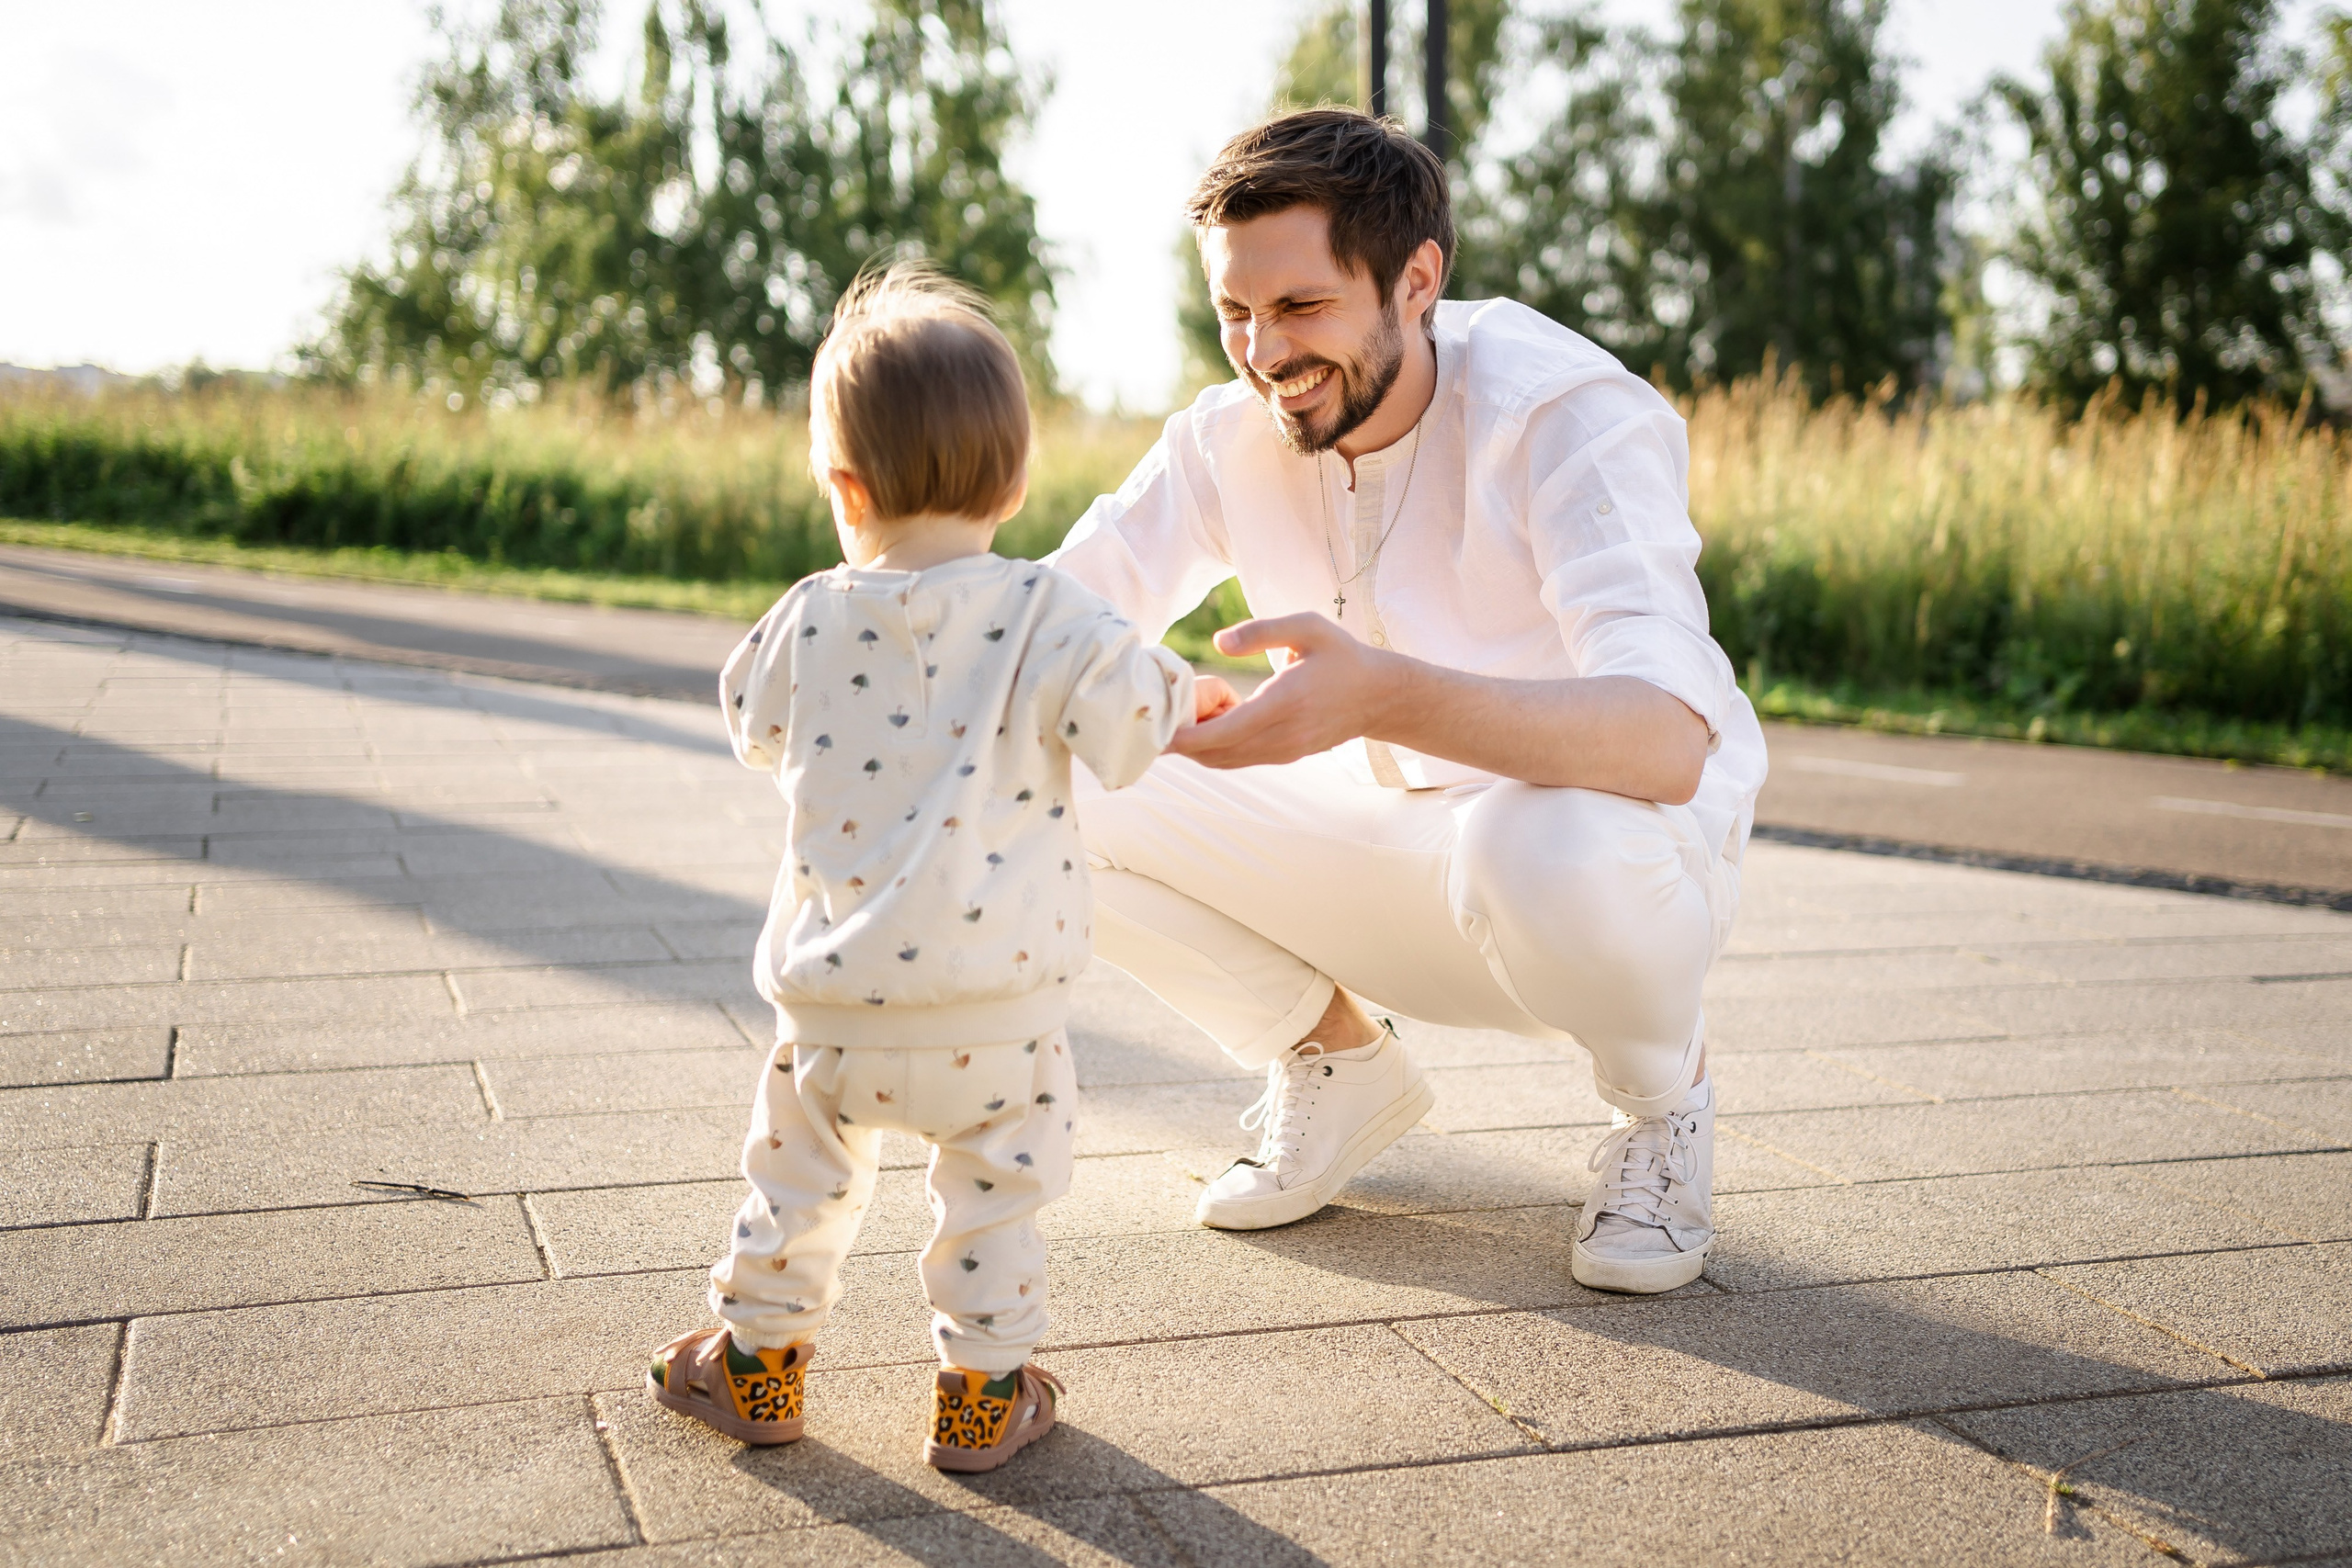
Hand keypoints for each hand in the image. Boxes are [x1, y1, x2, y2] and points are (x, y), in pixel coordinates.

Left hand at [1168, 613, 1393, 768]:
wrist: (1378, 696)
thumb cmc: (1341, 656)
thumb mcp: (1308, 627)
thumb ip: (1261, 631)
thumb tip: (1218, 644)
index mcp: (1286, 701)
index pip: (1227, 730)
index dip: (1188, 736)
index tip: (1157, 730)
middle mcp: (1283, 735)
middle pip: (1217, 752)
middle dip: (1181, 741)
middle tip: (1156, 716)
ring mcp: (1284, 751)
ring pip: (1225, 760)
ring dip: (1197, 745)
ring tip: (1183, 714)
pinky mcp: (1284, 756)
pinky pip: (1239, 759)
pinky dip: (1215, 747)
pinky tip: (1210, 721)